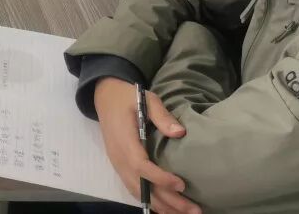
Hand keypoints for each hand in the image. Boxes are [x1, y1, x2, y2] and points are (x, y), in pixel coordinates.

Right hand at [94, 78, 197, 213]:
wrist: (105, 97)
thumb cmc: (127, 97)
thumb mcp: (145, 98)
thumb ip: (161, 115)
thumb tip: (180, 133)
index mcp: (124, 139)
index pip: (139, 165)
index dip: (159, 178)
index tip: (181, 184)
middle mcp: (118, 156)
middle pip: (141, 186)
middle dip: (167, 201)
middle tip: (193, 209)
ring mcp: (117, 163)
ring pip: (137, 192)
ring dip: (160, 206)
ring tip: (185, 213)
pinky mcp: (120, 166)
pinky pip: (133, 189)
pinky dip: (149, 202)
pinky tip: (166, 209)